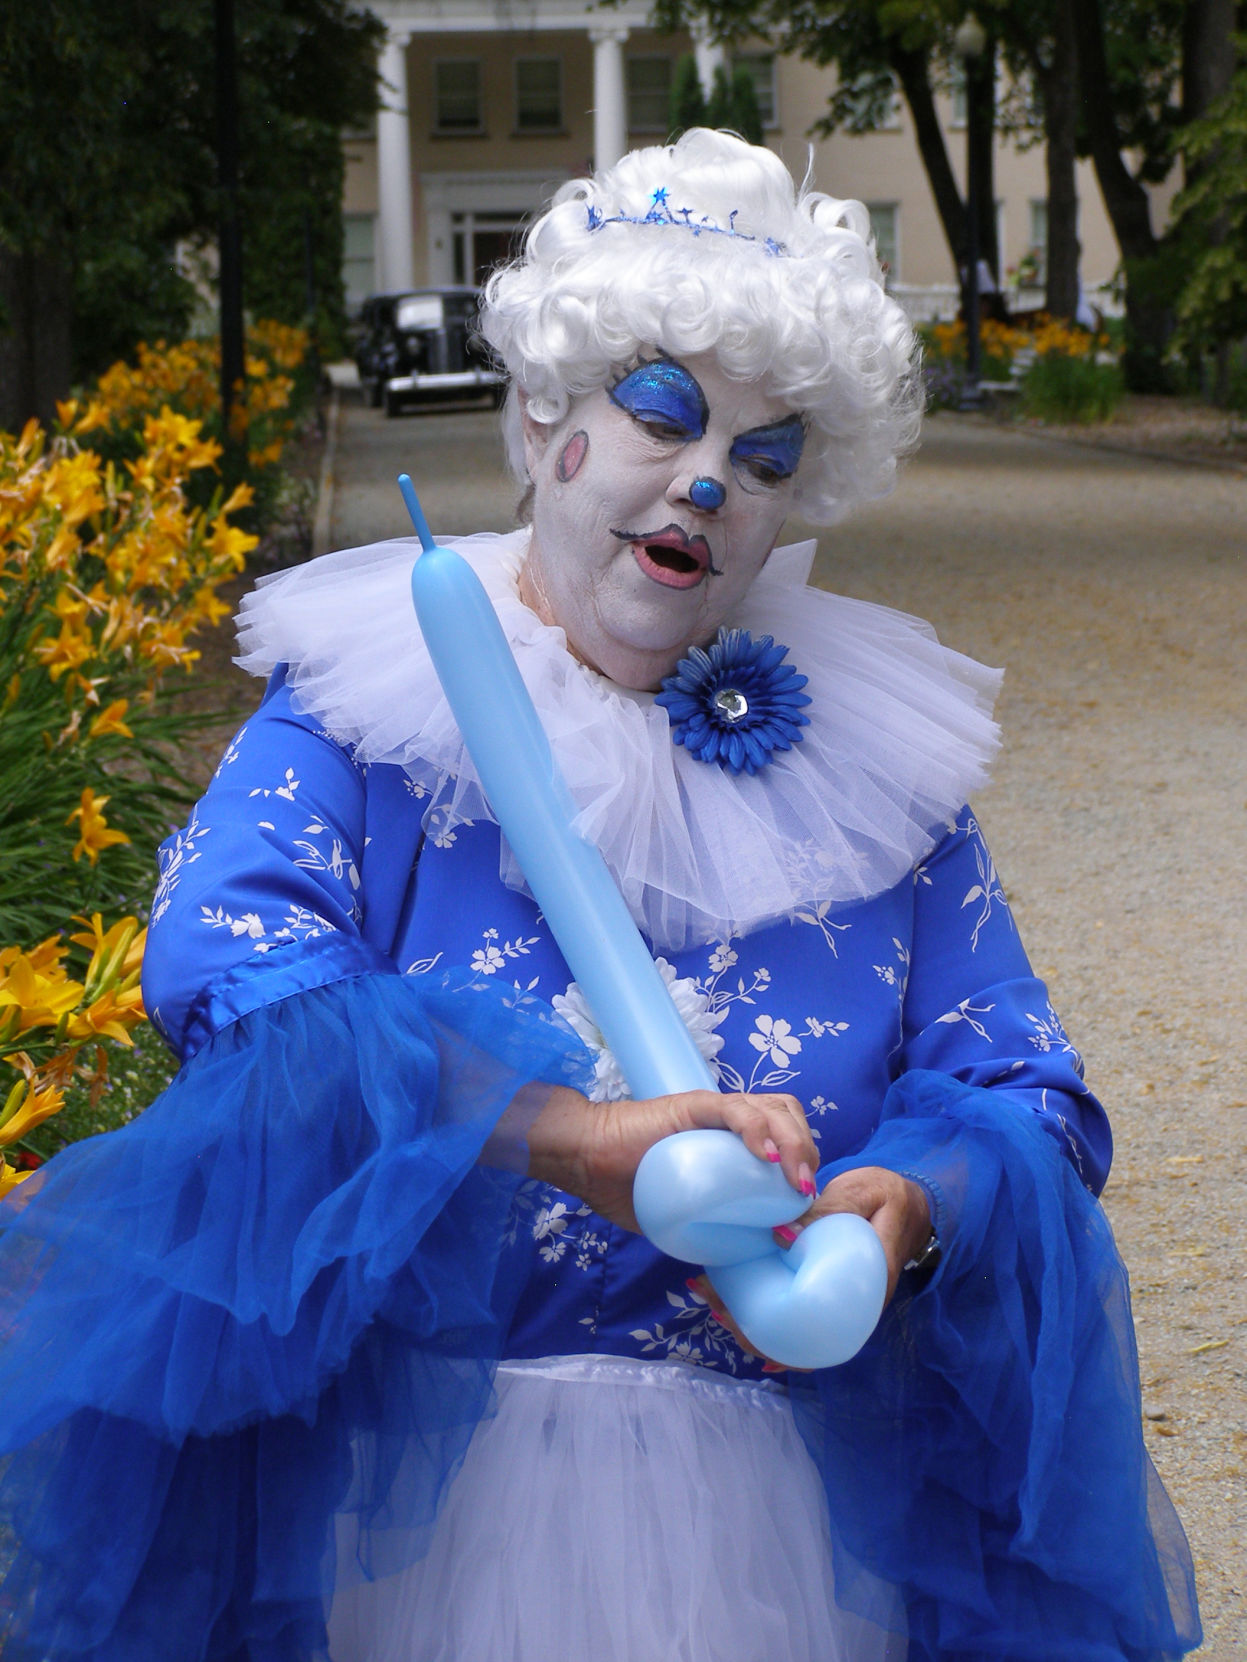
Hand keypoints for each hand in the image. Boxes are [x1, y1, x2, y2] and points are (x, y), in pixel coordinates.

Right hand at [526, 1086, 817, 1233]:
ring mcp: (714, 1110)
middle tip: (805, 1193)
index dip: (803, 1164)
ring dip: (795, 1142)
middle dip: (808, 1153)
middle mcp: (729, 1121)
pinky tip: (766, 1157)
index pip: (785, 1137)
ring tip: (795, 1179)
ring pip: (774, 1109)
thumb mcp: (684, 1218)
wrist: (585, 1161)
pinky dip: (758, 1130)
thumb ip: (714, 1229)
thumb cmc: (628, 1189)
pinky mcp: (693, 1105)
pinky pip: (735, 1110)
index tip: (805, 1204)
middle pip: (790, 1118)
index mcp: (731, 1143)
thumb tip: (747, 1262)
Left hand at [686, 1165, 931, 1368]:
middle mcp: (850, 1307)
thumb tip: (780, 1235)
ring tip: (709, 1296)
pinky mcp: (824, 1286)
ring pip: (791, 1326)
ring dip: (749, 1318)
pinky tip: (728, 1293)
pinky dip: (760, 1302)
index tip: (737, 1320)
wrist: (910, 1199)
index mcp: (864, 1289)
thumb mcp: (862, 1192)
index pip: (820, 1333)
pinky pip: (792, 1305)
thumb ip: (828, 1210)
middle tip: (712, 1305)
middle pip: (798, 1338)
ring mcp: (836, 1299)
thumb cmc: (887, 1195)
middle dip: (751, 1330)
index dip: (778, 1340)